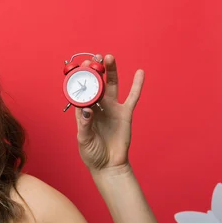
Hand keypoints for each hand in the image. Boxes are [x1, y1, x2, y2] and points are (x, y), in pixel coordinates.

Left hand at [75, 54, 144, 172]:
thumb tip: (87, 109)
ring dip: (111, 71)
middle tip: (94, 57)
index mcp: (83, 110)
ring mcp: (112, 108)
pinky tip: (140, 72)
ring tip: (109, 57)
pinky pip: (132, 97)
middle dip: (95, 69)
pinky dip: (137, 85)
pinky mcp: (125, 113)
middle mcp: (97, 106)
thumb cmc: (92, 153)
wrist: (108, 165)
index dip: (81, 78)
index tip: (81, 67)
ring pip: (112, 85)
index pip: (81, 90)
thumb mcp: (84, 139)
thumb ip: (84, 124)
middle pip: (96, 83)